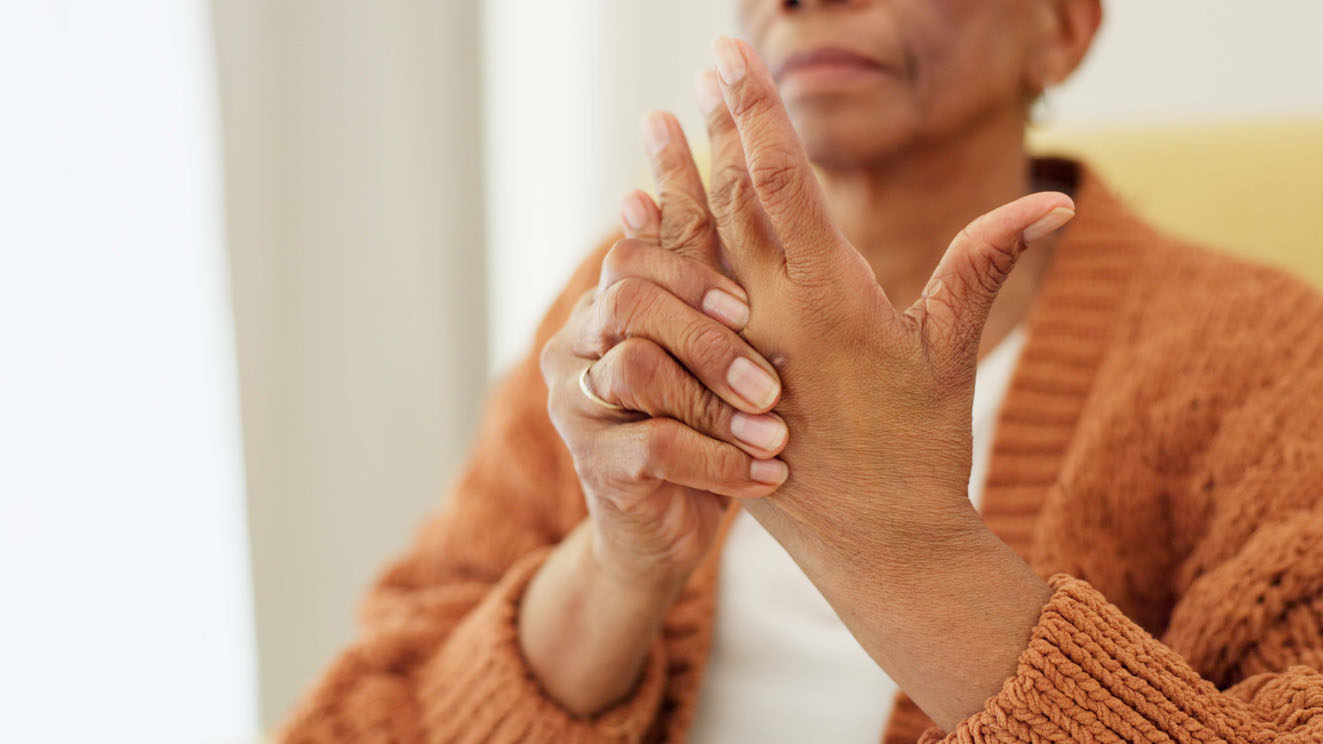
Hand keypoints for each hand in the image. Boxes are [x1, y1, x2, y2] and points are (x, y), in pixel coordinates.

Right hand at [522, 109, 789, 715]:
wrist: (662, 532)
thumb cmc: (698, 428)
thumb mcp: (704, 356)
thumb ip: (695, 287)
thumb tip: (668, 194)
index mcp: (599, 310)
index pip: (629, 258)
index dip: (692, 274)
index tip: (748, 308)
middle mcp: (572, 349)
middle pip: (628, 303)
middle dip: (708, 336)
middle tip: (769, 382)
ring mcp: (574, 406)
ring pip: (637, 369)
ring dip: (717, 402)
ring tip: (775, 435)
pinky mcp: (594, 464)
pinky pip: (655, 445)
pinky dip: (721, 462)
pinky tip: (767, 476)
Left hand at [684, 38, 1072, 726]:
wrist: (875, 545)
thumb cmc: (921, 450)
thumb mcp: (951, 352)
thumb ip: (985, 265)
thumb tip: (1056, 204)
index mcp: (832, 299)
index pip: (781, 184)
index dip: (754, 116)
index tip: (733, 61)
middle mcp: (770, 320)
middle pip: (728, 206)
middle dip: (711, 134)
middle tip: (697, 75)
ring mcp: (733, 353)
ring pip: (692, 253)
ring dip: (672, 185)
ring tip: (655, 130)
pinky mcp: (711, 385)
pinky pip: (674, 309)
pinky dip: (654, 258)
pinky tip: (637, 221)